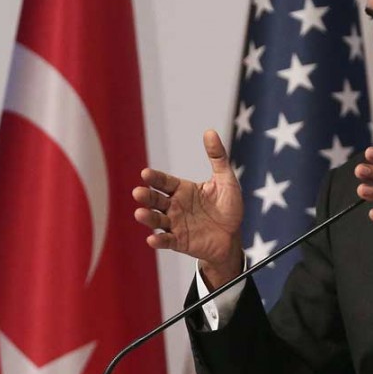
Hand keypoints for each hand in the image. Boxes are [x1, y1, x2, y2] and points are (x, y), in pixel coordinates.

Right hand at [132, 130, 243, 287]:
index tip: (146, 173)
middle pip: (156, 200)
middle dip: (146, 196)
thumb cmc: (229, 207)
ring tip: (140, 213)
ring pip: (157, 220)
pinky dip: (158, 241)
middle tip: (138, 192)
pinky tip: (152, 239)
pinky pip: (167, 241)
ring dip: (148, 218)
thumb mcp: (226, 180)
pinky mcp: (180, 242)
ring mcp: (175, 225)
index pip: (164, 182)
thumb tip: (210, 131)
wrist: (234, 236)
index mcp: (183, 190)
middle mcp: (175, 206)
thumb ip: (217, 157)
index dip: (155, 178)